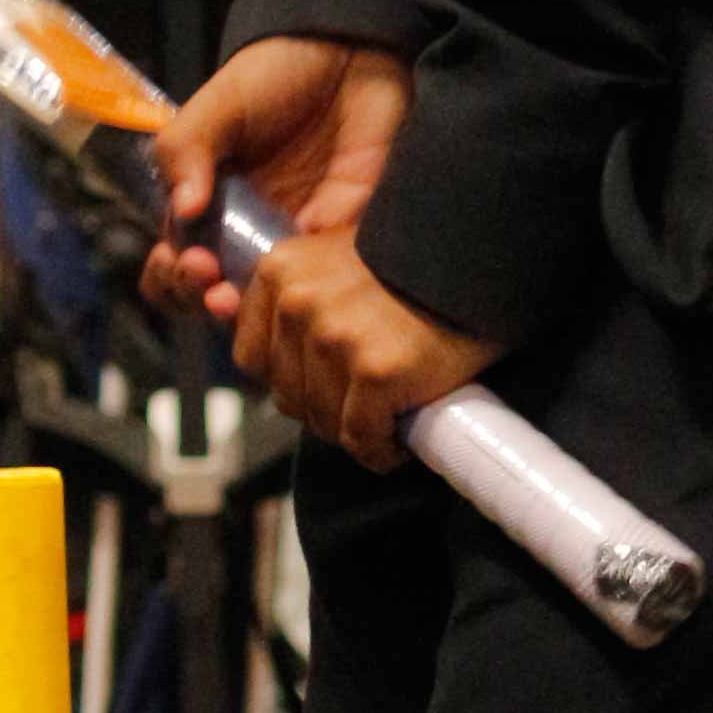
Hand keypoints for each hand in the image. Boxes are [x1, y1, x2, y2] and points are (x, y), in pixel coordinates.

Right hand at [148, 37, 412, 306]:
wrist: (352, 50)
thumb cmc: (277, 73)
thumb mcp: (217, 105)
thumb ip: (185, 149)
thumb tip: (182, 209)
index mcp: (208, 205)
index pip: (173, 263)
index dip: (171, 275)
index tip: (187, 258)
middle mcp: (248, 233)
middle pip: (214, 296)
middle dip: (203, 300)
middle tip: (211, 278)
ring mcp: (297, 241)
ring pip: (268, 304)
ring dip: (251, 311)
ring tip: (244, 294)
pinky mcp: (345, 240)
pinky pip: (327, 287)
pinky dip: (311, 293)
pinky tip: (304, 276)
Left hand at [229, 231, 496, 466]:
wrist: (483, 267)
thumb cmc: (416, 267)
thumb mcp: (338, 262)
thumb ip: (294, 294)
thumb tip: (228, 318)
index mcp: (279, 271)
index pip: (252, 357)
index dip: (293, 377)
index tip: (328, 380)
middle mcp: (298, 303)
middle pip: (287, 395)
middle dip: (324, 408)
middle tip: (363, 404)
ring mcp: (335, 339)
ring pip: (323, 421)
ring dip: (353, 431)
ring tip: (385, 419)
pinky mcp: (374, 372)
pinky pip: (362, 439)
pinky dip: (381, 450)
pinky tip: (400, 441)